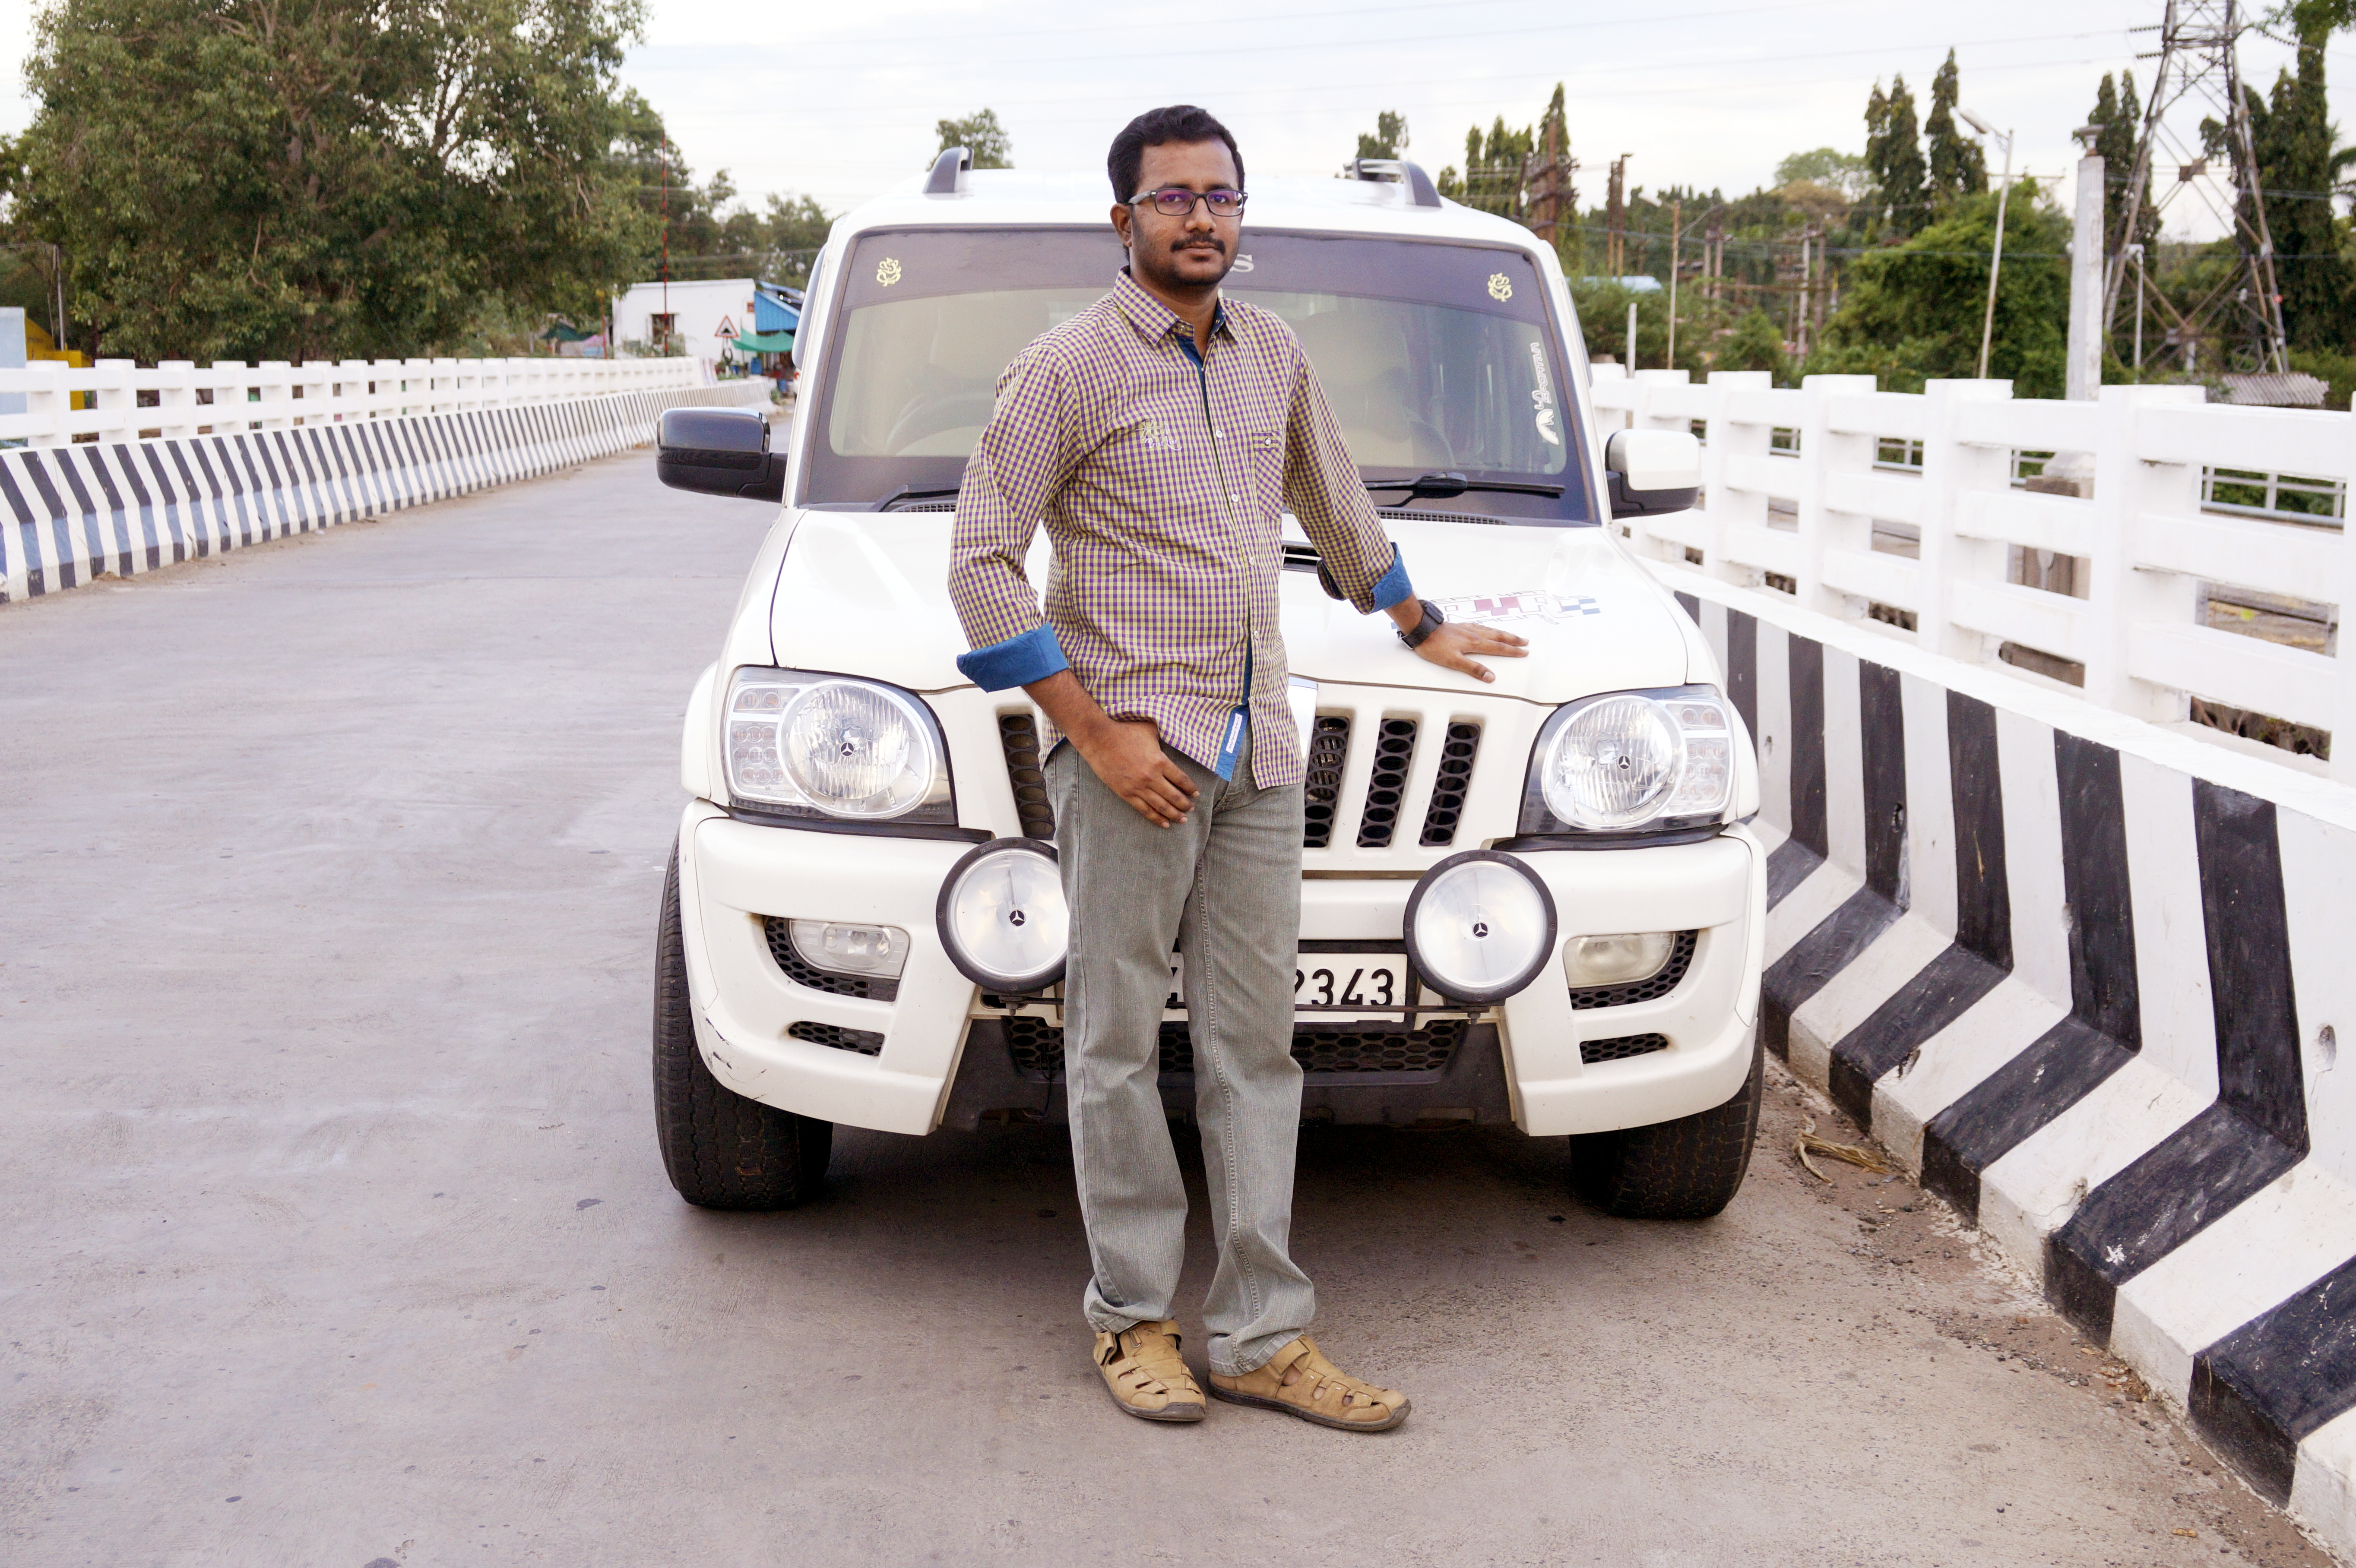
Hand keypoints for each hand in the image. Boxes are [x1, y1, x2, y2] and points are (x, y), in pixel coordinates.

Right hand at [1075, 717, 1198, 826]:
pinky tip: (1164, 823)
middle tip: (1191, 809)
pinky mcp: (1126, 793)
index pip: (1181, 779)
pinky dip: (1155, 818)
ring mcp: (1138, 787)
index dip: (1191, 788)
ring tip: (1182, 819)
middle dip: (1185, 804)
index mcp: (1160, 761)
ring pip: (1161, 806)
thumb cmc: (1125, 731)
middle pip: (1174, 796)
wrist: (1099, 740)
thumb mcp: (1149, 729)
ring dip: (1174, 814)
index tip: (1196, 793)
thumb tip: (1174, 731)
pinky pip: (1144, 810)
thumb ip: (1163, 735)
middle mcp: (1151, 777)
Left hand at [1412, 620, 1528, 682]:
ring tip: (1512, 635)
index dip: (1512, 651)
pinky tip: (1487, 628)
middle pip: (1498, 636)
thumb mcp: (1454, 661)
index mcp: (1475, 643)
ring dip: (1503, 633)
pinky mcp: (1460, 627)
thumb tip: (1491, 676)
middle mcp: (1473, 634)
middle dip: (1512, 640)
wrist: (1421, 630)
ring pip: (1490, 630)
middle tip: (1525, 641)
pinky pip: (1480, 626)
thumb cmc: (1434, 646)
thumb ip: (1473, 669)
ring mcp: (1467, 629)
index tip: (1524, 652)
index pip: (1498, 648)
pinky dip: (1489, 628)